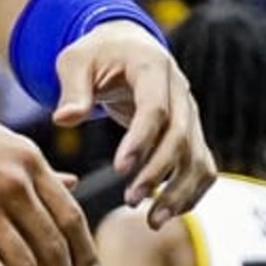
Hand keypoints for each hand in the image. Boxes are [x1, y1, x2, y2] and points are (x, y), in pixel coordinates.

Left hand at [53, 20, 215, 226]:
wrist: (125, 45)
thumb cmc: (96, 53)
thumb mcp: (75, 60)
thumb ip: (72, 89)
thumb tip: (64, 119)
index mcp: (152, 67)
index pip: (154, 108)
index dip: (140, 140)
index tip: (119, 169)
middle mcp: (180, 91)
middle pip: (180, 137)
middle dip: (158, 173)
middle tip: (131, 201)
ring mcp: (190, 113)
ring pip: (197, 157)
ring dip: (180, 192)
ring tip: (153, 220)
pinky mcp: (191, 132)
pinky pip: (201, 166)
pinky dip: (191, 192)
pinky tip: (168, 213)